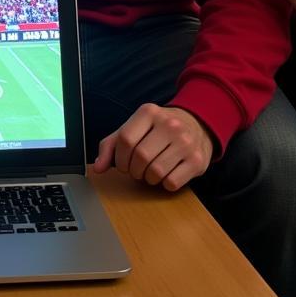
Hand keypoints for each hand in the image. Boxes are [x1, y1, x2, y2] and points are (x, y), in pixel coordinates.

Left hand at [92, 104, 213, 191]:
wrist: (197, 125)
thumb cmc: (158, 129)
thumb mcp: (134, 128)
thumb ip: (111, 145)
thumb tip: (98, 168)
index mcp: (149, 112)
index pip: (126, 139)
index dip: (119, 158)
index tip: (122, 163)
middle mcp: (169, 124)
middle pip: (140, 157)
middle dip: (133, 170)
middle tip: (137, 169)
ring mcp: (185, 142)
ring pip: (156, 172)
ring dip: (148, 178)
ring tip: (151, 171)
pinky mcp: (197, 161)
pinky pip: (172, 182)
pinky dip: (164, 184)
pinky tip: (166, 174)